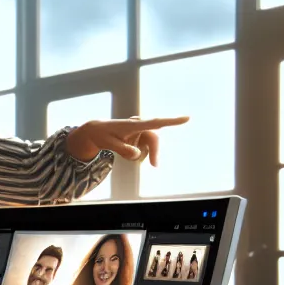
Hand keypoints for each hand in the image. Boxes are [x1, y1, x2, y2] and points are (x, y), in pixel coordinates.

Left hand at [64, 115, 188, 165]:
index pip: (155, 122)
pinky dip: (137, 153)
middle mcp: (139, 125)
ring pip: (149, 146)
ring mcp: (140, 131)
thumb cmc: (102, 135)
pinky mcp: (140, 136)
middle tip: (155, 166)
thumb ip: (122, 150)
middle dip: (154, 153)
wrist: (96, 131)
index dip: (171, 121)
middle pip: (154, 140)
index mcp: (133, 124)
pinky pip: (144, 149)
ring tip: (124, 149)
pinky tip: (127, 147)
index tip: (187, 118)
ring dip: (142, 153)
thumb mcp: (108, 144)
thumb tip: (137, 155)